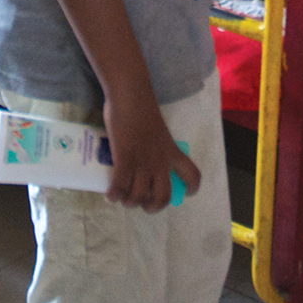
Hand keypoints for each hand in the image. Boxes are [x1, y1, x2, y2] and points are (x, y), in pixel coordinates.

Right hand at [103, 94, 201, 213]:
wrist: (131, 95)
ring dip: (129, 202)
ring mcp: (143, 162)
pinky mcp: (125, 159)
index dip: (191, 187)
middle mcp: (161, 161)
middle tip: (143, 204)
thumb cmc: (142, 108)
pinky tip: (110, 195)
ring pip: (138, 196)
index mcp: (172, 151)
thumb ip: (154, 146)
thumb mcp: (158, 131)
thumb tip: (140, 157)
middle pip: (163, 196)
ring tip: (121, 198)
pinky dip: (114, 195)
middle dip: (152, 207)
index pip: (192, 174)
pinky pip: (120, 187)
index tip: (186, 193)